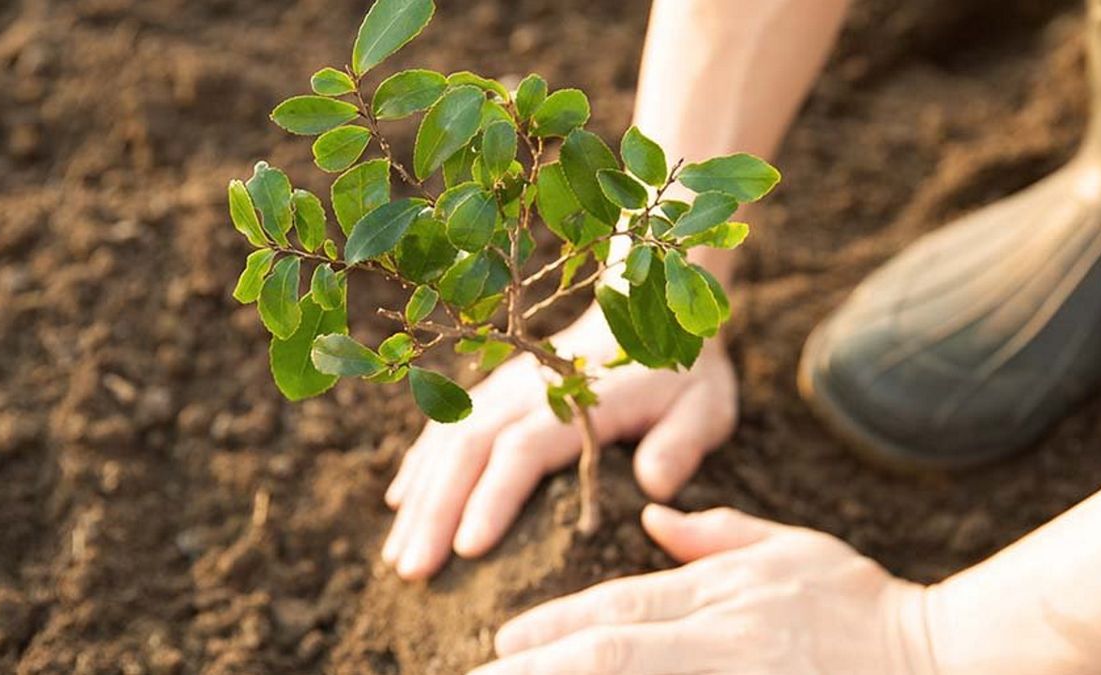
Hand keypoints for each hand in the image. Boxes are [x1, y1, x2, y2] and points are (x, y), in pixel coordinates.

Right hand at [381, 310, 738, 579]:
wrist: (649, 311)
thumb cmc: (680, 374)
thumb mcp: (704, 406)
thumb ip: (681, 444)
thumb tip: (654, 486)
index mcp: (578, 399)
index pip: (523, 450)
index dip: (493, 498)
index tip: (467, 550)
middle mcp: (529, 390)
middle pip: (469, 449)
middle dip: (436, 511)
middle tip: (413, 571)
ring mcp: (504, 387)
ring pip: (448, 440)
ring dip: (420, 498)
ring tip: (397, 556)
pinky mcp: (494, 390)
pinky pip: (445, 426)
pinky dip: (420, 464)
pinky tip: (400, 504)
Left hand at [472, 505, 935, 674]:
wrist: (942, 657)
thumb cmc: (863, 604)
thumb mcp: (790, 549)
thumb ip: (717, 534)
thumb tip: (654, 514)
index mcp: (724, 593)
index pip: (617, 609)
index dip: (552, 627)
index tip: (503, 643)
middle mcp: (720, 641)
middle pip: (607, 656)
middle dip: (533, 670)